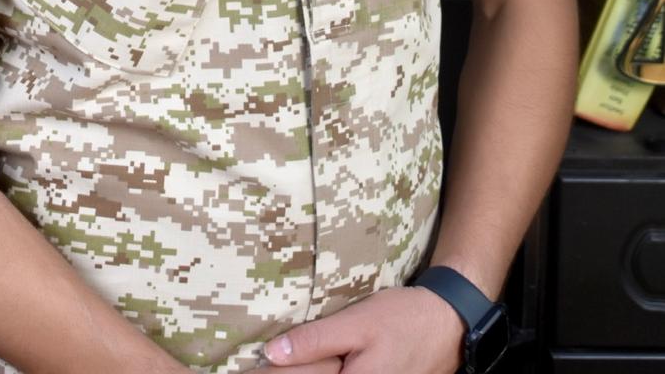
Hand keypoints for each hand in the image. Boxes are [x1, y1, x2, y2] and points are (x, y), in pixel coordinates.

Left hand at [247, 285, 465, 373]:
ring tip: (263, 367)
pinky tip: (297, 368)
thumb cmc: (403, 320)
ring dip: (296, 373)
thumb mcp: (358, 324)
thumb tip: (272, 353)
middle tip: (245, 368)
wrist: (448, 326)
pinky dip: (315, 372)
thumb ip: (316, 341)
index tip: (239, 370)